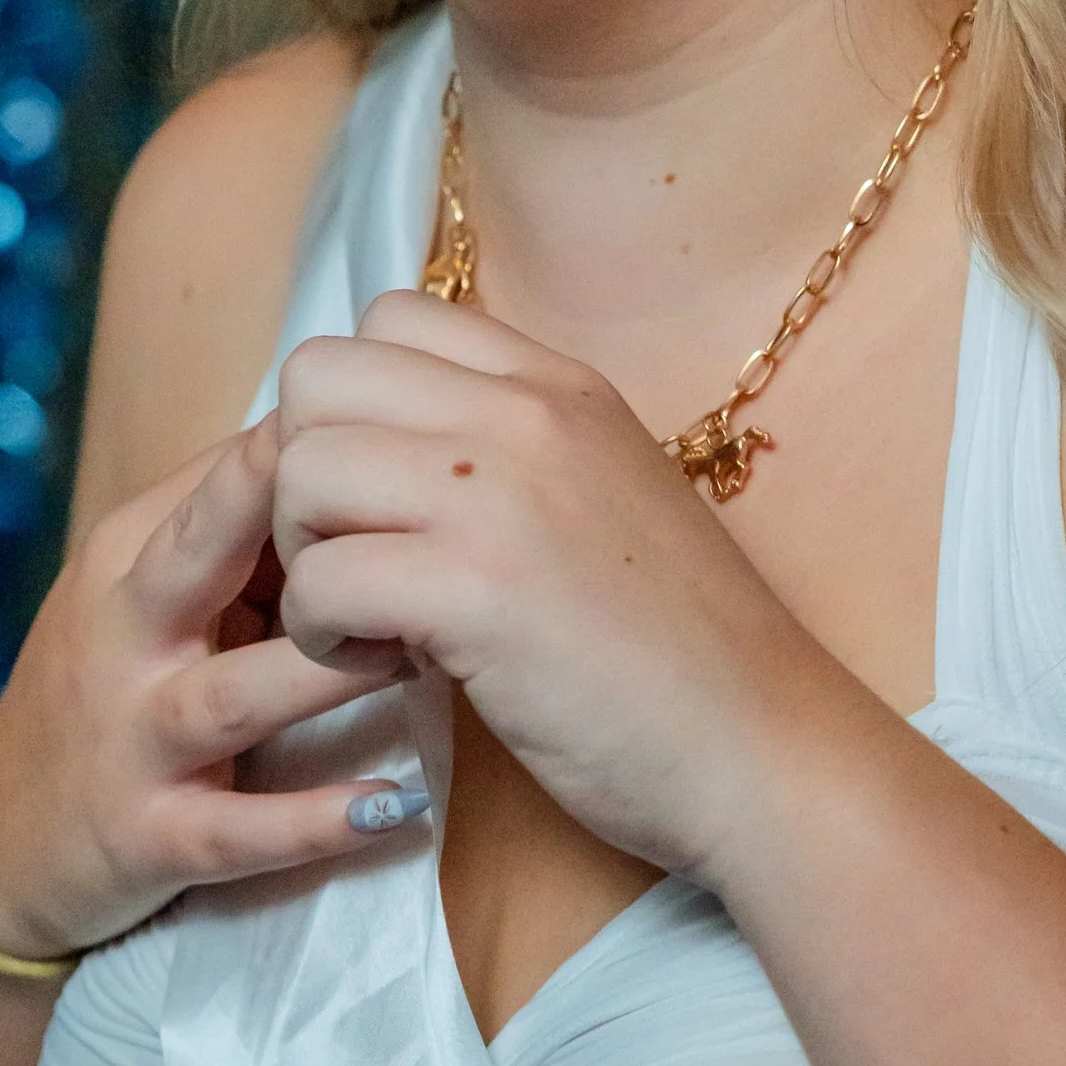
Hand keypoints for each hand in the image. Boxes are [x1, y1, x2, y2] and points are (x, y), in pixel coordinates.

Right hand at [0, 424, 423, 965]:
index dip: (315, 443)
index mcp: (130, 556)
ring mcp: (134, 738)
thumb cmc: (106, 684)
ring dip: (328, 673)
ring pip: (236, 696)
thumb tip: (355, 450)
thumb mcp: (141, 587)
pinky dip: (316, 822)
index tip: (411, 429)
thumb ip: (231, 526)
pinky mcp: (150, 840)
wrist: (1, 839)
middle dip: (294, 514)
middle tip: (402, 503)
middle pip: (203, 550)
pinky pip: (240, 833)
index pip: (224, 475)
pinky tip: (397, 806)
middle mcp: (125, 634)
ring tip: (421, 654)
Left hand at [271, 293, 795, 885]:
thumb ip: (509, 446)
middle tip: (355, 554)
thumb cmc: (681, 643)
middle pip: (317, 377)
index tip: (386, 495)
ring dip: (305, 555)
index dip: (353, 409)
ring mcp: (498, 496)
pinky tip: (387, 664)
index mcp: (556, 381)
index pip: (385, 317)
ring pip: (299, 470)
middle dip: (304, 472)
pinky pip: (320, 580)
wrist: (767, 748)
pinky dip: (323, 633)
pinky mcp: (475, 593)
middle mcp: (524, 414)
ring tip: (366, 618)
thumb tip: (388, 446)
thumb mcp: (604, 489)